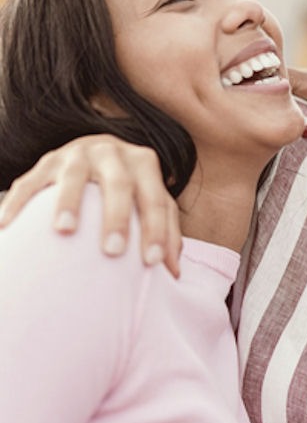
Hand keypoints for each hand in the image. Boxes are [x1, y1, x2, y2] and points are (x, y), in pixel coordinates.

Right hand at [0, 135, 180, 277]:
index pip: (155, 199)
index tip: (154, 262)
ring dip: (68, 203)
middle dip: (117, 217)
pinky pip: (29, 183)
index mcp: (143, 163)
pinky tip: (6, 226)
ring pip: (73, 177)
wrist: (94, 149)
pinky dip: (18, 204)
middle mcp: (112, 153)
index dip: (158, 230)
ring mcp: (76, 155)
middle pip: (119, 184)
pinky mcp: (45, 162)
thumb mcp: (151, 199)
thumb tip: (174, 272)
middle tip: (113, 250)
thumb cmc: (130, 187)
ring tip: (64, 231)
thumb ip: (167, 230)